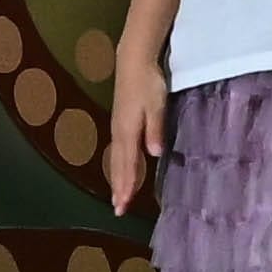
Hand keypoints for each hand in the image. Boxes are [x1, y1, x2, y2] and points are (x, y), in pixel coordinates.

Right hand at [101, 64, 167, 216]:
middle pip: (117, 165)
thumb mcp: (156, 105)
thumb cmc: (147, 82)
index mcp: (127, 131)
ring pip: (115, 159)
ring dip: (116, 179)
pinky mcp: (120, 122)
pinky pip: (117, 151)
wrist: (133, 61)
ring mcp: (117, 127)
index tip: (123, 205)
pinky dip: (118, 166)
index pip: (127, 164)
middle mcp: (119, 132)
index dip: (126, 186)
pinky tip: (120, 170)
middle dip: (118, 188)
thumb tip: (154, 154)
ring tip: (117, 196)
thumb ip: (155, 129)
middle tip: (118, 209)